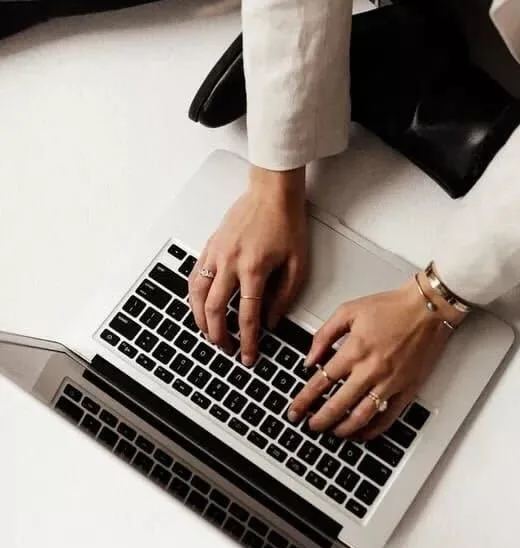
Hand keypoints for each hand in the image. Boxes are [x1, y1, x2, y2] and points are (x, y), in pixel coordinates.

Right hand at [189, 166, 307, 363]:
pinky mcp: (210, 246)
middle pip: (216, 309)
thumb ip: (284, 296)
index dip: (247, 341)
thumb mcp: (297, 263)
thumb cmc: (286, 222)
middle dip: (219, 335)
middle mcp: (230, 262)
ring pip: (198, 295)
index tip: (249, 355)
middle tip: (227, 349)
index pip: (247, 315)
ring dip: (200, 320)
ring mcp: (216, 253)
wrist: (272, 192)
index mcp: (254, 268)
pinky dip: (194, 296)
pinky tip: (199, 307)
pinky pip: (194, 276)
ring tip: (209, 334)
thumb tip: (271, 320)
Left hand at [288, 276, 462, 439]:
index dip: (304, 400)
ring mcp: (389, 383)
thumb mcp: (348, 310)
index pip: (321, 382)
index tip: (295, 410)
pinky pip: (387, 418)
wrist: (427, 308)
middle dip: (319, 420)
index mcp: (354, 350)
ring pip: (361, 417)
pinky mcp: (406, 389)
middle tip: (310, 426)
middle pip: (337, 405)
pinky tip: (361, 433)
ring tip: (332, 432)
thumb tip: (309, 359)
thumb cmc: (391, 307)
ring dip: (343, 430)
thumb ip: (324, 335)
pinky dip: (371, 430)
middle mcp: (370, 370)